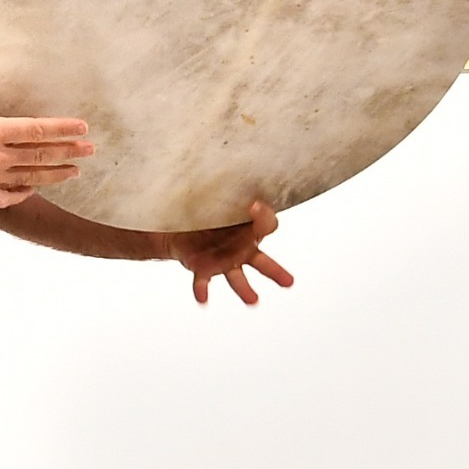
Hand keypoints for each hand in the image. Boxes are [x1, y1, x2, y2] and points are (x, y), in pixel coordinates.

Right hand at [0, 30, 91, 207]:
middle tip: (90, 150)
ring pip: (29, 178)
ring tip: (75, 172)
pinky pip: (6, 196)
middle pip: (40, 156)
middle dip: (68, 152)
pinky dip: (22, 194)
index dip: (62, 129)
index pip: (36, 129)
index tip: (82, 128)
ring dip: (54, 175)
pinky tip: (33, 188)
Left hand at [162, 200, 293, 305]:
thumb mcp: (218, 196)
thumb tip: (228, 169)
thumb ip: (227, 190)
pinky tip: (203, 299)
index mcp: (250, 230)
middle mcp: (242, 249)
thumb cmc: (208, 209)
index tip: (253, 204)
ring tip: (254, 300)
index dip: (262, 216)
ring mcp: (225, 262)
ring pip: (238, 279)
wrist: (180, 225)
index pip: (266, 225)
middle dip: (276, 272)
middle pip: (264, 262)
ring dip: (246, 290)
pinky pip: (204, 282)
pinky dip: (203, 290)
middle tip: (289, 282)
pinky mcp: (204, 269)